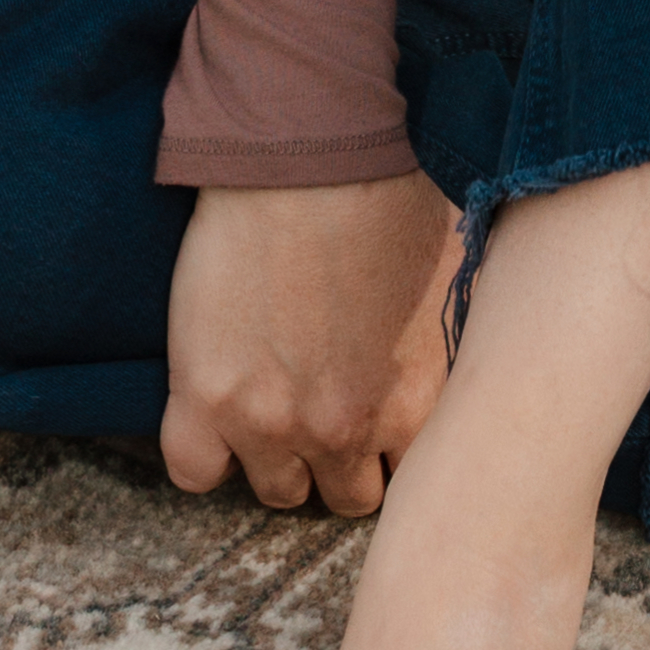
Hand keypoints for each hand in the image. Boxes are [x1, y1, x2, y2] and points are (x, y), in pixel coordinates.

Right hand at [162, 170, 459, 516]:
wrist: (306, 152)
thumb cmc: (385, 195)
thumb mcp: (448, 278)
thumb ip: (445, 346)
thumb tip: (455, 363)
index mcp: (413, 404)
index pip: (412, 477)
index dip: (392, 445)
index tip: (377, 416)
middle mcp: (345, 429)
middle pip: (346, 496)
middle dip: (338, 457)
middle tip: (323, 405)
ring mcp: (271, 422)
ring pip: (277, 491)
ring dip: (277, 455)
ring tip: (273, 402)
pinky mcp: (204, 398)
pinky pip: (194, 473)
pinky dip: (203, 452)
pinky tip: (216, 411)